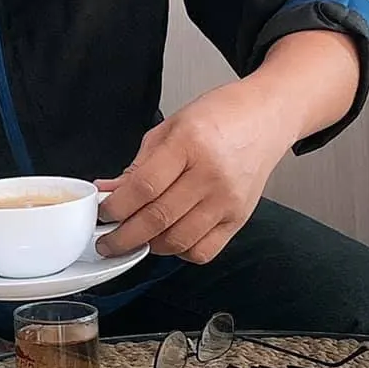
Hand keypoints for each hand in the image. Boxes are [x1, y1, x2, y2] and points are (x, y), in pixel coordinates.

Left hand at [96, 76, 297, 264]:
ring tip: (134, 240)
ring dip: (149, 246)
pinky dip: (180, 252)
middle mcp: (211, 174)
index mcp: (189, 143)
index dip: (117, 206)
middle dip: (124, 236)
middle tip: (106, 241)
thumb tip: (111, 190)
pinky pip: (204, 250)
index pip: (144, 186)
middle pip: (158, 218)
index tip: (102, 213)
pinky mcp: (240, 218)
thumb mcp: (171, 126)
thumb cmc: (220, 115)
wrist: (266, 118)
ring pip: (179, 240)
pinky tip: (168, 240)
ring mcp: (228, 200)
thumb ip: (140, 162)